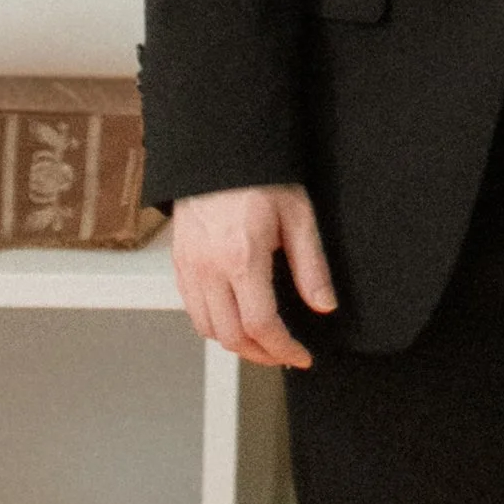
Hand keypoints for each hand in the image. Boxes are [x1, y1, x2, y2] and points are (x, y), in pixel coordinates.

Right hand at [170, 182, 336, 367]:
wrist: (219, 147)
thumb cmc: (259, 174)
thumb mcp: (297, 213)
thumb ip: (311, 264)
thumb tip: (323, 304)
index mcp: (242, 257)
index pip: (260, 325)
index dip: (283, 349)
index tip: (300, 356)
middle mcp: (210, 268)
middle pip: (231, 337)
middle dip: (261, 354)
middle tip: (283, 354)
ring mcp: (190, 267)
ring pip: (207, 329)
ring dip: (235, 344)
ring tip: (261, 342)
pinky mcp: (180, 262)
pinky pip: (192, 310)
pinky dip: (212, 325)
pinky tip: (233, 318)